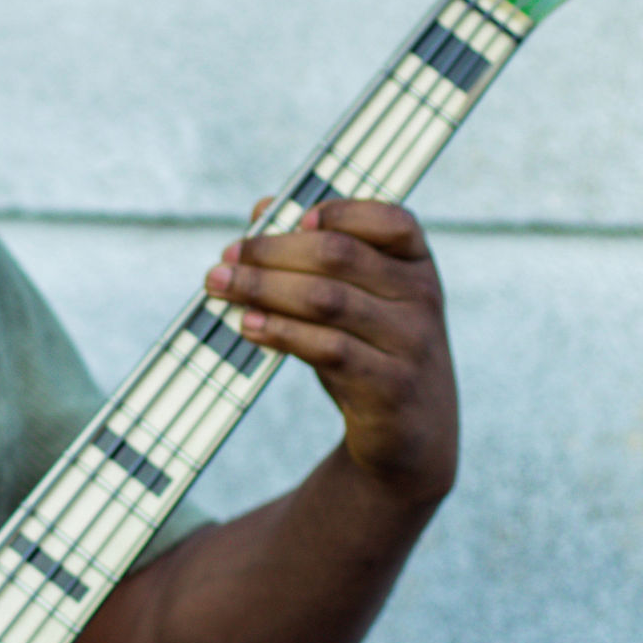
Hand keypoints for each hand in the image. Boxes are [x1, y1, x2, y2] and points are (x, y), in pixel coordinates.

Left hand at [205, 199, 457, 506]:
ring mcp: (411, 343)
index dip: (341, 211)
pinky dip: (281, 333)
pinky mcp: (391, 386)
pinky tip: (249, 325)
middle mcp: (422, 298)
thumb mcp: (357, 300)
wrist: (412, 434)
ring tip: (220, 286)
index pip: (390, 221)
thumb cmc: (371, 351)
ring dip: (264, 288)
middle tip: (225, 257)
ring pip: (327, 300)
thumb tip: (263, 208)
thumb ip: (316, 253)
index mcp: (417, 265)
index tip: (294, 218)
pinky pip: (328, 350)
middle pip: (339, 256)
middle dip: (272, 251)